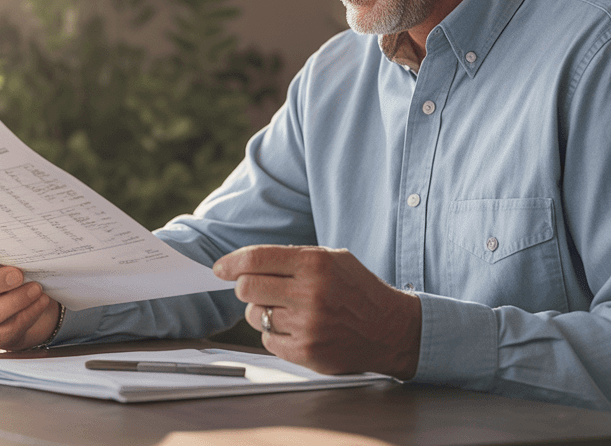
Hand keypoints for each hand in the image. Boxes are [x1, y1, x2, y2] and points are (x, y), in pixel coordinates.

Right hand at [0, 244, 59, 349]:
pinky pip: (10, 327)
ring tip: (36, 288)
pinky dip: (29, 312)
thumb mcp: (4, 258)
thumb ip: (3, 252)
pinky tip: (41, 300)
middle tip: (18, 274)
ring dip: (16, 299)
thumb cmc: (11, 271)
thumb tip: (19, 246)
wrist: (28, 302)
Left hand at [213, 245, 421, 377]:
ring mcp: (307, 325)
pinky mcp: (306, 352)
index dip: (231, 263)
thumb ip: (291, 258)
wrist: (390, 330)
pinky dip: (274, 333)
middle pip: (247, 288)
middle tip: (258, 289)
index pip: (256, 259)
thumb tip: (243, 264)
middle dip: (246, 287)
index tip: (220, 269)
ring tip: (287, 310)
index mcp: (315, 264)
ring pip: (254, 315)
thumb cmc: (357, 290)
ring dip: (262, 311)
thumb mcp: (332, 259)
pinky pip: (267, 340)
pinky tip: (295, 328)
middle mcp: (310, 293)